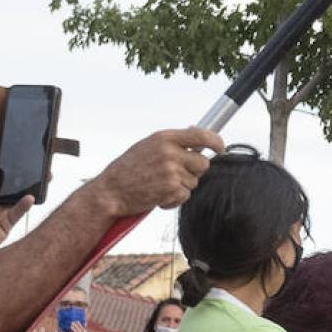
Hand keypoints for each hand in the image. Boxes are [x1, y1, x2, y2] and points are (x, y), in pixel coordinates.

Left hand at [0, 168, 33, 252]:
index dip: (5, 172)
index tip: (15, 163)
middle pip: (9, 190)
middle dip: (23, 181)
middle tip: (36, 171)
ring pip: (16, 201)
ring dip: (28, 192)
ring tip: (40, 182)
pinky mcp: (4, 228)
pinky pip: (16, 214)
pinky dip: (24, 206)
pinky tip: (29, 198)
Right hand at [89, 127, 223, 214]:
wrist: (111, 191)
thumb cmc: (128, 169)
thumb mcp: (147, 146)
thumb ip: (171, 142)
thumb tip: (195, 132)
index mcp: (164, 138)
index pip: (201, 135)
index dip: (216, 142)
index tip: (220, 148)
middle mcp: (169, 152)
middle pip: (203, 163)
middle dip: (194, 171)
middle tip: (174, 174)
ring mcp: (171, 170)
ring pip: (194, 182)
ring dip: (180, 187)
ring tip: (159, 184)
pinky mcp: (172, 188)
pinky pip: (186, 195)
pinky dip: (174, 199)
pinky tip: (157, 195)